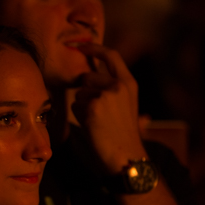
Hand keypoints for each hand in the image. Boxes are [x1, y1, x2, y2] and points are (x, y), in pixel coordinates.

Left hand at [71, 44, 144, 172]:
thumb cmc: (122, 135)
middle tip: (96, 113)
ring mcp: (106, 95)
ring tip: (97, 122)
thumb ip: (112, 87)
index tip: (81, 47)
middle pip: (87, 76)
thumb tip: (90, 71)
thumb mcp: (126, 105)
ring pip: (79, 93)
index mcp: (129, 83)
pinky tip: (92, 127)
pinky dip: (79, 117)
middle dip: (84, 92)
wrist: (125, 157)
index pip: (111, 55)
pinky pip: (75, 106)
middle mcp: (118, 85)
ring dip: (82, 107)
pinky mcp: (93, 107)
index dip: (95, 48)